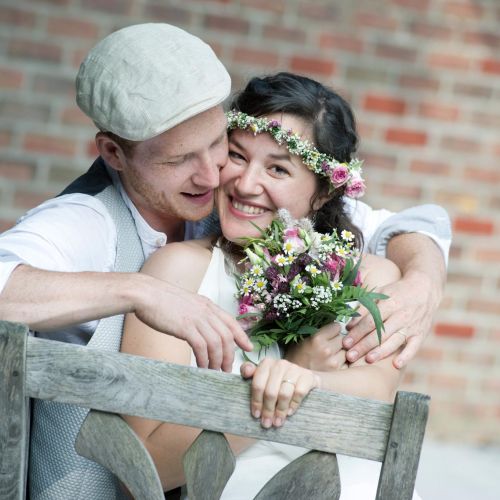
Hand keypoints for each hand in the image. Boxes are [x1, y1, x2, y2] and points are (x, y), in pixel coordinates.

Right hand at [136, 278, 252, 371]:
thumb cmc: (162, 300)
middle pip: (227, 336)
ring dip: (218, 360)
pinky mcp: (185, 327)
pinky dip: (204, 360)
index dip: (242, 336)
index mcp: (208, 305)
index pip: (231, 322)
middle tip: (227, 368)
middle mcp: (206, 311)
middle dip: (230, 355)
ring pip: (216, 343)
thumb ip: (198, 314)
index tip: (249, 348)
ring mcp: (197, 318)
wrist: (146, 294)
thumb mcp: (187, 303)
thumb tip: (202, 329)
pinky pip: (201, 347)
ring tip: (215, 372)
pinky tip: (202, 367)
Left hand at [241, 358, 320, 428]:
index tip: (256, 415)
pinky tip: (289, 412)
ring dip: (280, 411)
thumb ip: (250, 373)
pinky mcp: (307, 377)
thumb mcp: (264, 378)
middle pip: (270, 391)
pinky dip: (293, 405)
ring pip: (284, 393)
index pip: (258, 384)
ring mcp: (295, 369)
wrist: (305, 380)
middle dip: (268, 410)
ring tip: (277, 422)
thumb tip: (246, 372)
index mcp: (267, 363)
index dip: (256, 401)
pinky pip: (299, 393)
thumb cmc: (280, 381)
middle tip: (267, 423)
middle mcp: (280, 364)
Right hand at [285, 322, 346, 370]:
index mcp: (317, 339)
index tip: (330, 333)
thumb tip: (330, 321)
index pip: (336, 327)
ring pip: (347, 351)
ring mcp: (334, 362)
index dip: (333, 330)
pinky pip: (347, 363)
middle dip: (338, 341)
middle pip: (343, 338)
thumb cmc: (296, 358)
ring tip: (331, 356)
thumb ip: (316, 331)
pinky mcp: (338, 373)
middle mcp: (327, 350)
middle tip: (330, 346)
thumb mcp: (302, 340)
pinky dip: (343, 363)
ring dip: (341, 352)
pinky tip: (333, 365)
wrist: (293, 380)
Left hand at [343, 271, 439, 368]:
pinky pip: (414, 347)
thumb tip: (349, 326)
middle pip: (380, 334)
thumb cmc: (396, 292)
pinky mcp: (421, 334)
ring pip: (394, 342)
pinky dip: (406, 356)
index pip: (370, 322)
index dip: (357, 333)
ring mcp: (412, 326)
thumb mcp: (379, 294)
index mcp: (389, 304)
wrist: (425, 289)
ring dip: (380, 352)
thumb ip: (364, 309)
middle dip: (364, 346)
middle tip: (350, 356)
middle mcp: (401, 316)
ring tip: (368, 360)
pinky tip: (396, 365)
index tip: (345, 343)